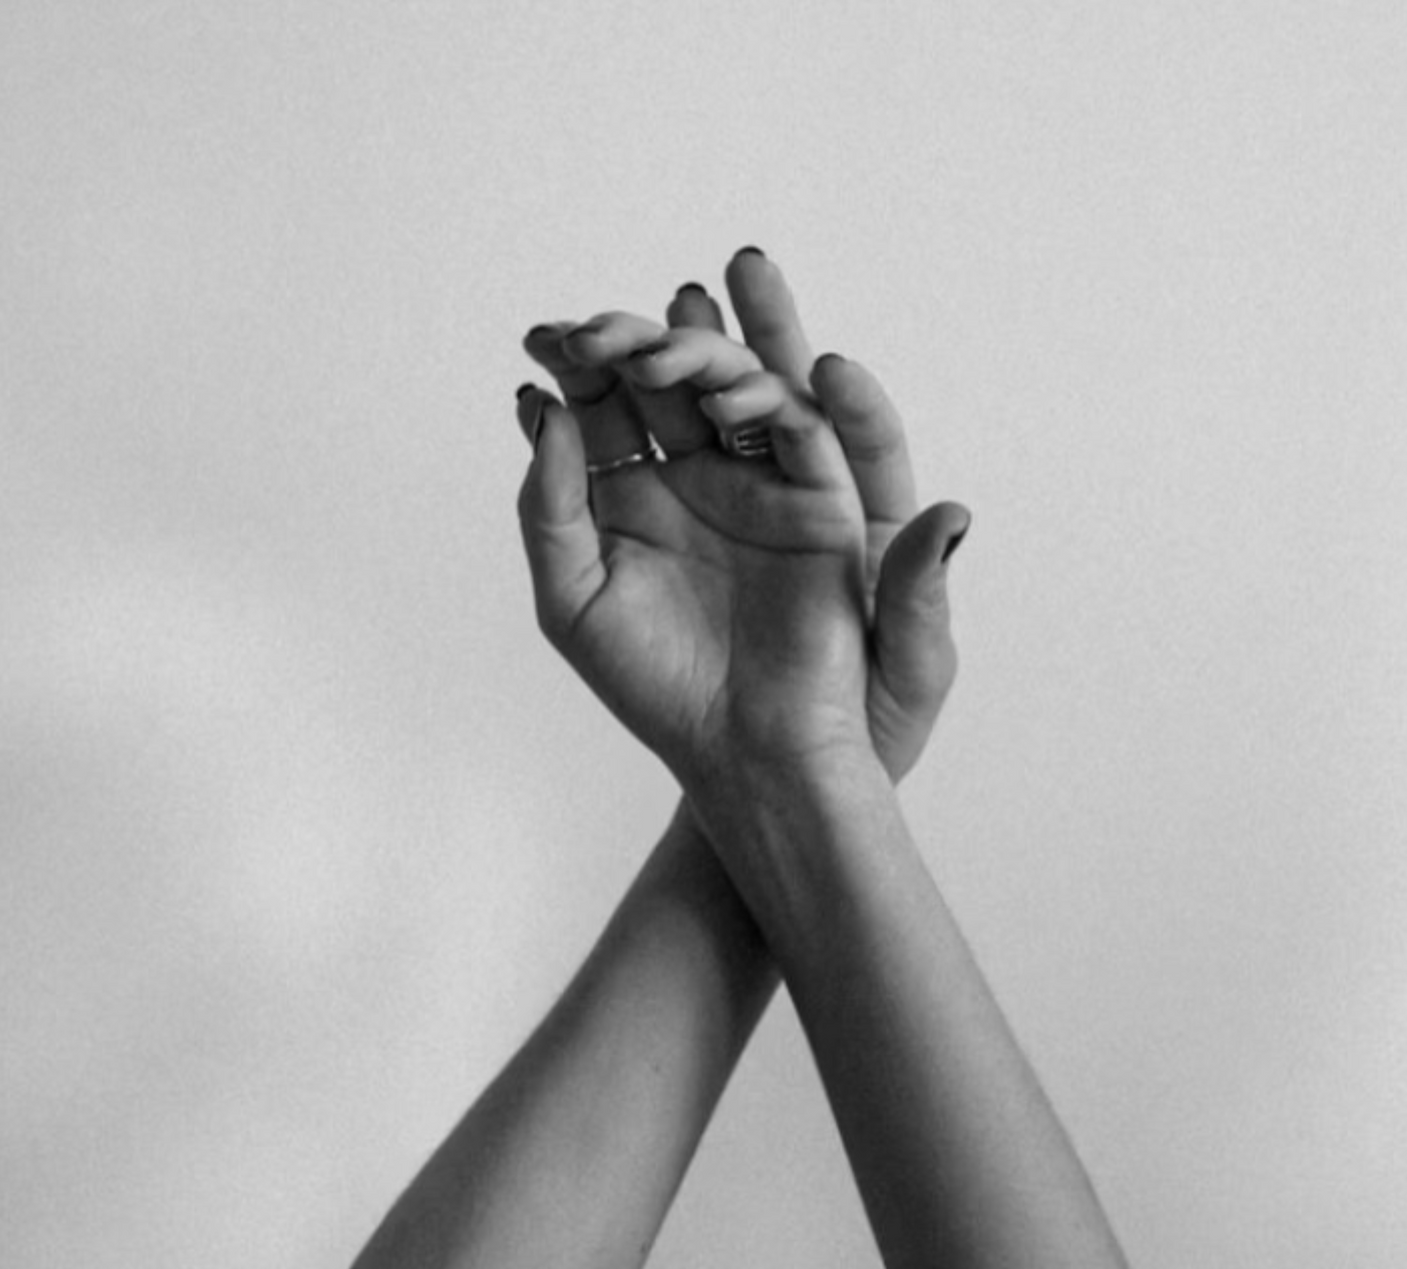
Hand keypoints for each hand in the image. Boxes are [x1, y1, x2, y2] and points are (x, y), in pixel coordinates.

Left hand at [516, 250, 968, 785]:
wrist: (745, 751)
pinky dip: (768, 402)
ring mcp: (757, 486)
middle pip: (665, 381)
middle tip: (595, 333)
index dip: (576, 367)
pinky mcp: (818, 503)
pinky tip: (720, 402)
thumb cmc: (655, 687)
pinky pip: (799, 432)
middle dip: (629, 343)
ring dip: (695, 354)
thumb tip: (541, 410)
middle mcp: (695, 481)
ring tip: (653, 353)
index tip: (542, 340)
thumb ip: (548, 508)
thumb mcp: (572, 600)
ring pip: (730, 388)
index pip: (604, 408)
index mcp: (633, 499)